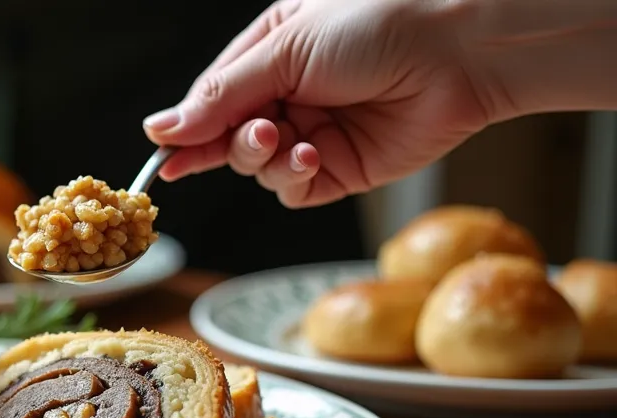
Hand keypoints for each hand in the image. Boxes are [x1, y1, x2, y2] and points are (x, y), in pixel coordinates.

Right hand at [142, 0, 496, 207]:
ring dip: (262, 157)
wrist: (463, 48)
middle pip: (228, 137)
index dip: (186, 128)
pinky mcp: (341, 169)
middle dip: (228, 141)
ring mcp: (314, 132)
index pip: (211, 98)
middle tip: (252, 132)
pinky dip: (292, 178)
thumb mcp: (285, 48)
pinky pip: (293, 190)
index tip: (164, 155)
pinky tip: (309, 156)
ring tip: (285, 137)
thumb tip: (160, 130)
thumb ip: (220, 96)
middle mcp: (290, 93)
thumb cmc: (379, 21)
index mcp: (271, 50)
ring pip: (257, 167)